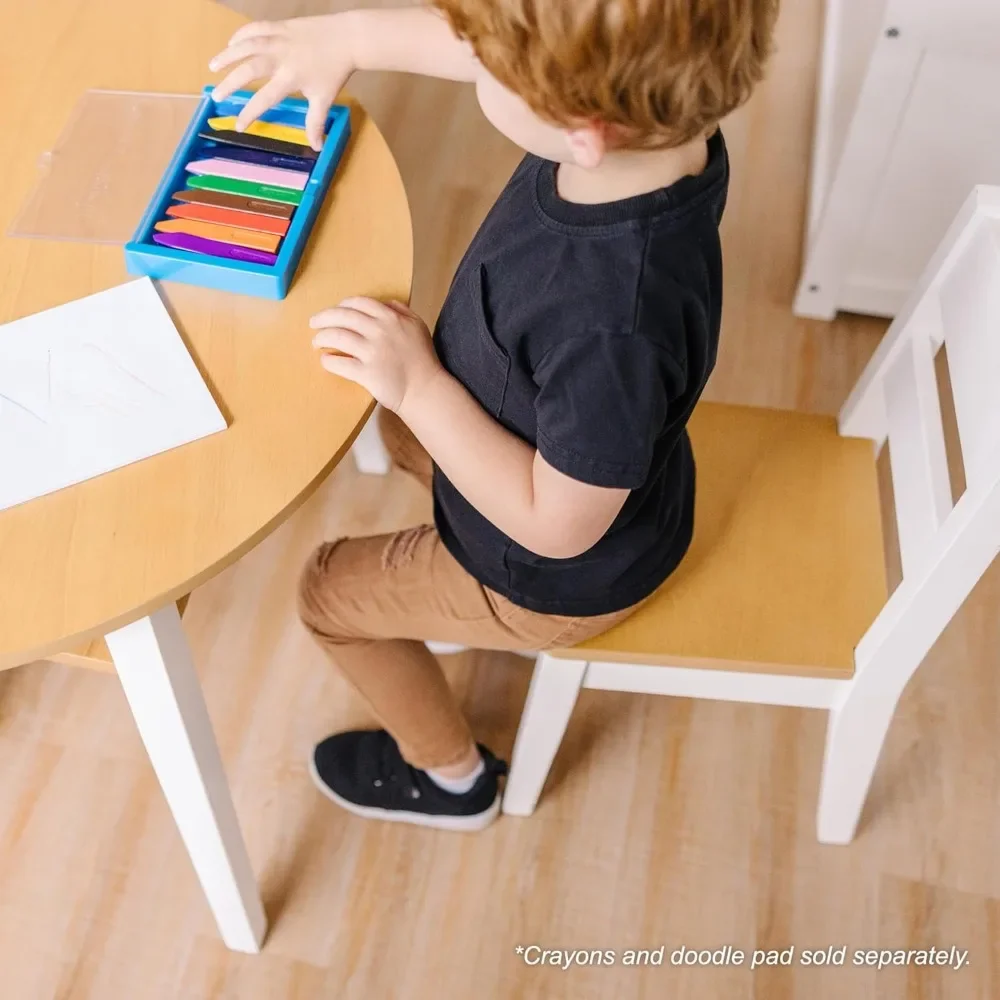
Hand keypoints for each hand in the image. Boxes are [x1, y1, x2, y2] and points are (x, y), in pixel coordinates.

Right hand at [209, 15, 355, 149]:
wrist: (346, 38)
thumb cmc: (334, 71)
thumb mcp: (324, 99)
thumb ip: (315, 122)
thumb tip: (316, 147)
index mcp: (290, 78)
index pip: (264, 98)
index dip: (250, 113)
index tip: (239, 126)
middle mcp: (280, 57)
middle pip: (248, 70)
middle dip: (230, 83)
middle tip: (216, 96)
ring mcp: (278, 39)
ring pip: (246, 45)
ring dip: (227, 55)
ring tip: (212, 66)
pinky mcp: (279, 25)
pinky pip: (255, 28)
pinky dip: (241, 35)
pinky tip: (231, 43)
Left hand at [310, 298, 442, 414]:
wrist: (425, 389)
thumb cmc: (422, 359)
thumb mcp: (418, 326)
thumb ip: (402, 311)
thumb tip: (385, 303)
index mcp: (390, 318)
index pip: (359, 303)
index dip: (342, 305)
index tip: (335, 310)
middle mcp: (379, 331)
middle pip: (342, 316)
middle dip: (323, 318)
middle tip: (313, 323)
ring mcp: (371, 352)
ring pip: (336, 337)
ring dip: (321, 338)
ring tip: (316, 343)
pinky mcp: (365, 373)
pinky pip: (339, 363)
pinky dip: (328, 361)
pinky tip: (325, 361)